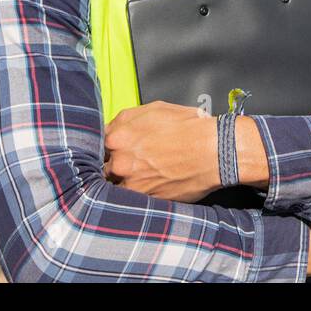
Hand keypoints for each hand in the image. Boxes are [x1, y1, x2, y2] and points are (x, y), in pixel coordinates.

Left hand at [104, 101, 218, 201]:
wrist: (213, 151)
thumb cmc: (188, 127)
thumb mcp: (153, 109)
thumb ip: (125, 119)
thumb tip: (113, 128)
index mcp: (117, 137)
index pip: (97, 145)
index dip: (107, 148)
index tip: (113, 150)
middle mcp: (120, 162)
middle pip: (103, 167)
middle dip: (113, 166)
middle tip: (128, 164)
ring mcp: (132, 184)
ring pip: (114, 187)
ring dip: (122, 183)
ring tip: (139, 177)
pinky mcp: (146, 201)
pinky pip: (132, 201)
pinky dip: (136, 197)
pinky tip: (149, 187)